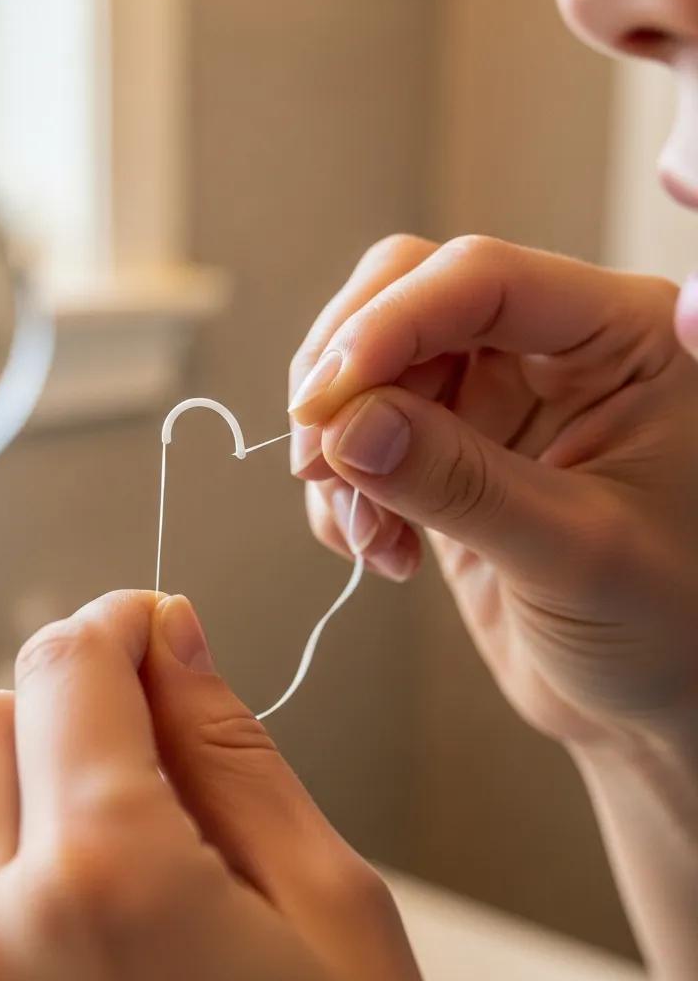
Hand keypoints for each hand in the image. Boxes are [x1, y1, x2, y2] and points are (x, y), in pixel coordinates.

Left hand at [0, 591, 426, 980]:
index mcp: (106, 878)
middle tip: (133, 756)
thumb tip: (175, 638)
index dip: (117, 625)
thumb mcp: (328, 909)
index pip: (69, 664)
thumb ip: (231, 752)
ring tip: (70, 860)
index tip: (148, 630)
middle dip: (57, 710)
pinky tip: (13, 949)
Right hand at [290, 234, 697, 749]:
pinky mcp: (450, 451)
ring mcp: (495, 398)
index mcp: (623, 337)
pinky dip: (344, 488)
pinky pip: (362, 435)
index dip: (388, 326)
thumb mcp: (576, 555)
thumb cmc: (671, 626)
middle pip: (406, 297)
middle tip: (317, 463)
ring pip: (371, 368)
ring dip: (339, 447)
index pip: (482, 281)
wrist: (656, 699)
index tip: (322, 404)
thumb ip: (461, 483)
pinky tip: (380, 550)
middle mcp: (553, 349)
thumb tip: (346, 427)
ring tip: (365, 535)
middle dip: (347, 377)